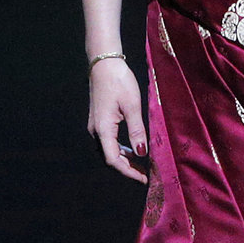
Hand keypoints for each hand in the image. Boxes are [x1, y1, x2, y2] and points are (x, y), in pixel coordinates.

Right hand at [87, 58, 149, 182]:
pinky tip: (134, 150)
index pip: (114, 160)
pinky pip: (109, 143)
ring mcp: (96, 126)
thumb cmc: (119, 81)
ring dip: (125, 160)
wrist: (104, 64)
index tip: (145, 179)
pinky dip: (121, 150)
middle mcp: (96, 131)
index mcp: (103, 129)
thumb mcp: (132, 105)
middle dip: (128, 168)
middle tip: (147, 174)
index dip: (129, 172)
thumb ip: (137, 130)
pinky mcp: (99, 121)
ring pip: (109, 151)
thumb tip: (142, 153)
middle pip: (110, 158)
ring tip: (143, 165)